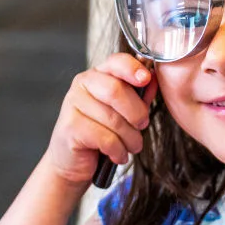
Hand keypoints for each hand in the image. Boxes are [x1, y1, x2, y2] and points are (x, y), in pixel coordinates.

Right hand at [44, 54, 156, 184]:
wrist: (73, 162)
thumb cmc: (100, 135)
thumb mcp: (123, 112)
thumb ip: (138, 95)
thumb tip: (153, 80)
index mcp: (97, 75)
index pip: (115, 62)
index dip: (133, 69)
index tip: (146, 79)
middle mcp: (82, 85)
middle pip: (116, 91)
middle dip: (136, 113)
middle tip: (142, 126)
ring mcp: (73, 104)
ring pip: (114, 120)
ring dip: (130, 139)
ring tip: (131, 146)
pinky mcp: (71, 127)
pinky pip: (106, 138)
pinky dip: (118, 151)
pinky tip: (117, 155)